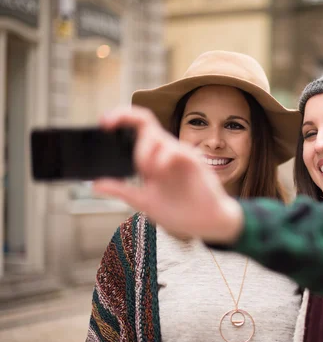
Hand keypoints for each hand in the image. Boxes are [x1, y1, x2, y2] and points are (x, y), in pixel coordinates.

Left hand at [93, 106, 243, 243]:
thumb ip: (122, 190)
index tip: (103, 124)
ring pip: (157, 136)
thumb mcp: (144, 201)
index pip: (137, 127)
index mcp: (154, 158)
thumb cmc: (181, 211)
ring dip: (143, 152)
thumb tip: (95, 184)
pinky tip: (159, 173)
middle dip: (124, 120)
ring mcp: (181, 156)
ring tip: (147, 174)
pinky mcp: (194, 162)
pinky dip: (161, 159)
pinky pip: (175, 151)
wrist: (207, 223)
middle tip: (110, 130)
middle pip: (145, 121)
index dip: (120, 118)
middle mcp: (166, 152)